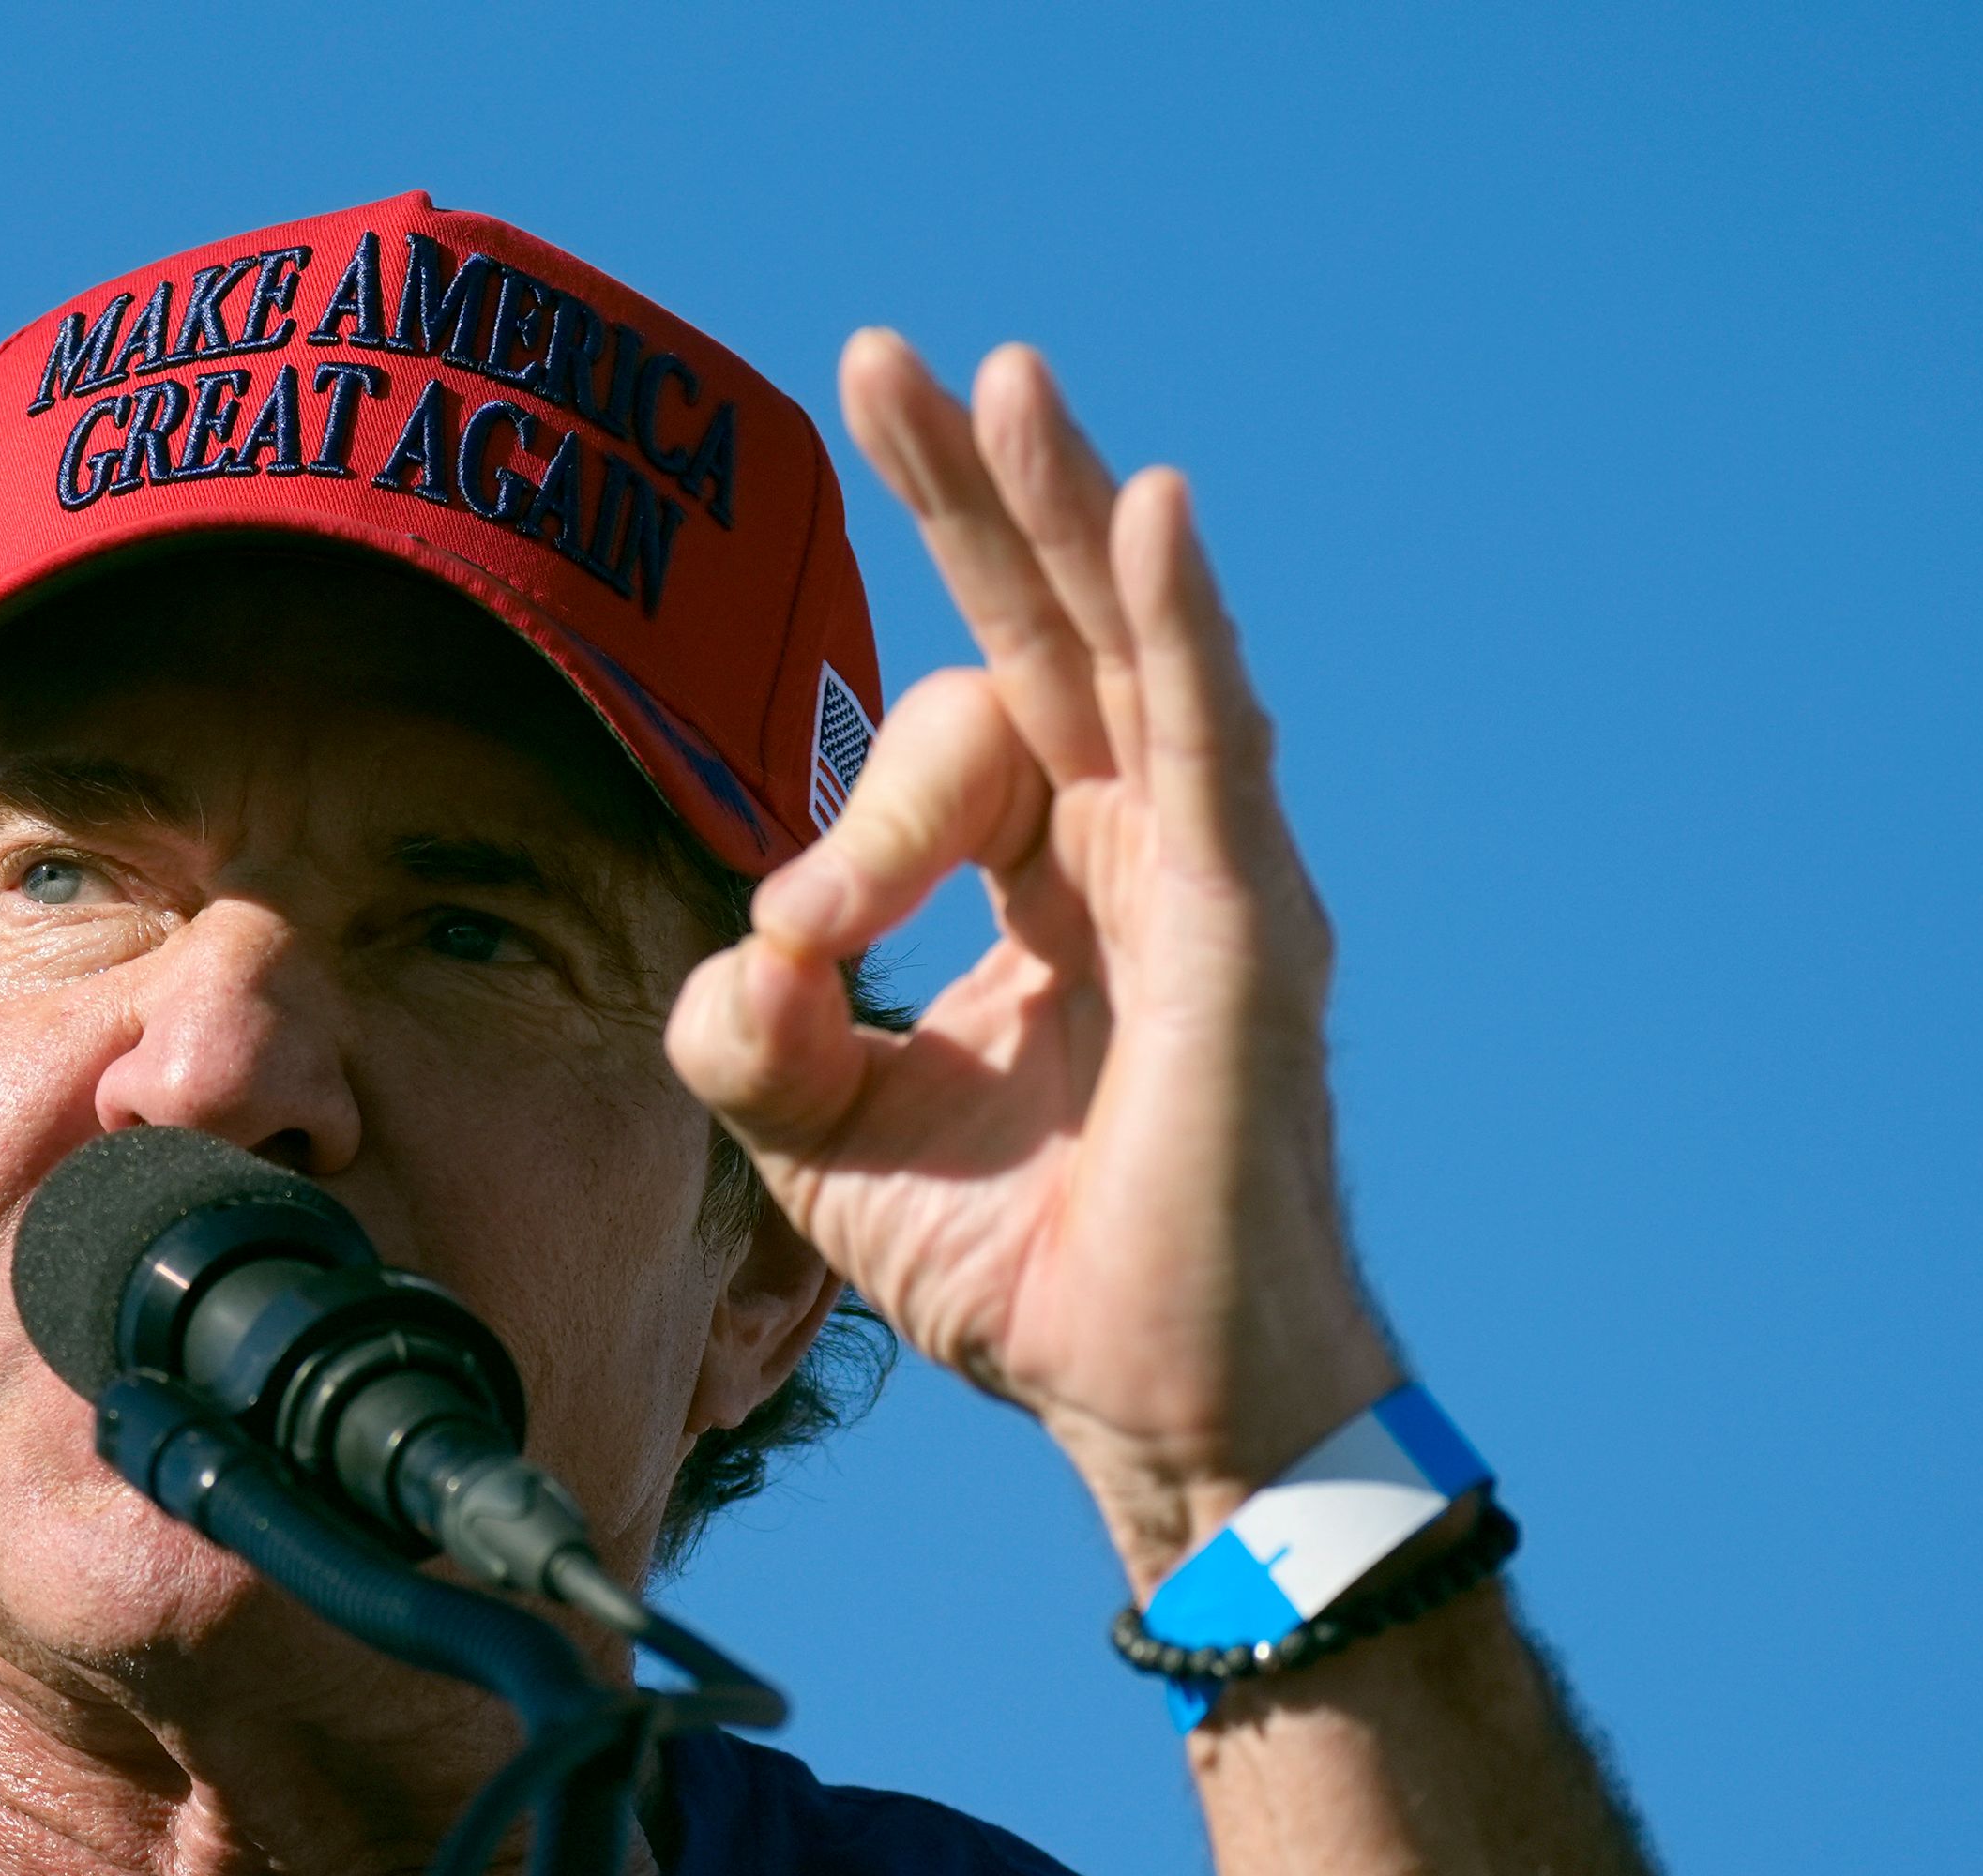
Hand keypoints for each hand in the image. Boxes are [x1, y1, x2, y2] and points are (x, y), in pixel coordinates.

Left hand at [668, 336, 1396, 1593]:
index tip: (795, 954)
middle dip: (964, 494)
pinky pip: (1211, 747)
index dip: (845, 834)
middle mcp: (1131, 850)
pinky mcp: (1245, 929)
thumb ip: (748, 1036)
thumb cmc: (1018, 1267)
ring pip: (1127, 650)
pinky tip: (1147, 512)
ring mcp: (1202, 877)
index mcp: (1044, 880)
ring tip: (1000, 384)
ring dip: (1061, 510)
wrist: (1144, 1404)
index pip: (942, 763)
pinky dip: (1181, 625)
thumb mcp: (822, 1141)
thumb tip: (738, 951)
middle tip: (886, 364)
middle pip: (1042, 630)